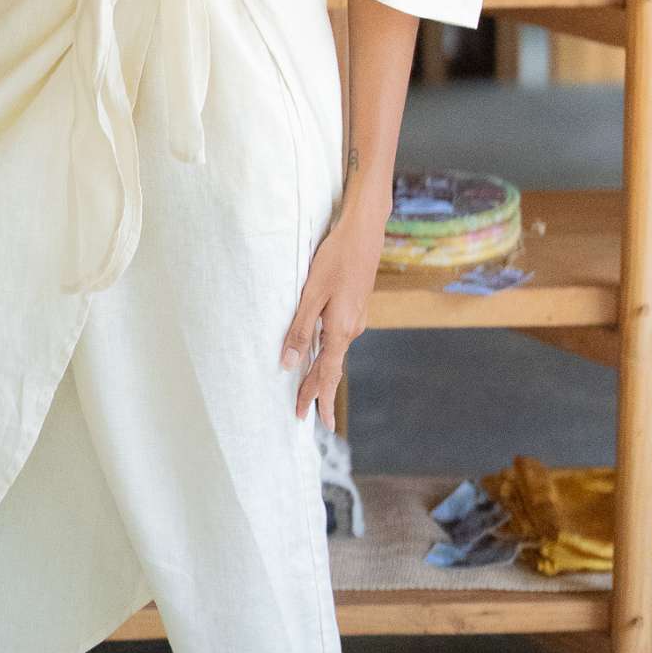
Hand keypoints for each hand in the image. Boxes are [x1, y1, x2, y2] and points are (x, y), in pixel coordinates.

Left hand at [280, 205, 385, 426]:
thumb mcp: (312, 294)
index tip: (307, 419)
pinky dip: (328, 352)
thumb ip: (300, 329)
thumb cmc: (335, 259)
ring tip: (308, 389)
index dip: (315, 398)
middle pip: (331, 367)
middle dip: (317, 391)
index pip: (327, 374)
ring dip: (322, 372)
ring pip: (335, 352)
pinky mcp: (355, 307)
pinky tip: (320, 351)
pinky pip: (339, 338)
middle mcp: (352, 329)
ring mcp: (356, 318)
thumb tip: (287, 363)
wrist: (364, 233)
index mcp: (341, 330)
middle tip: (303, 413)